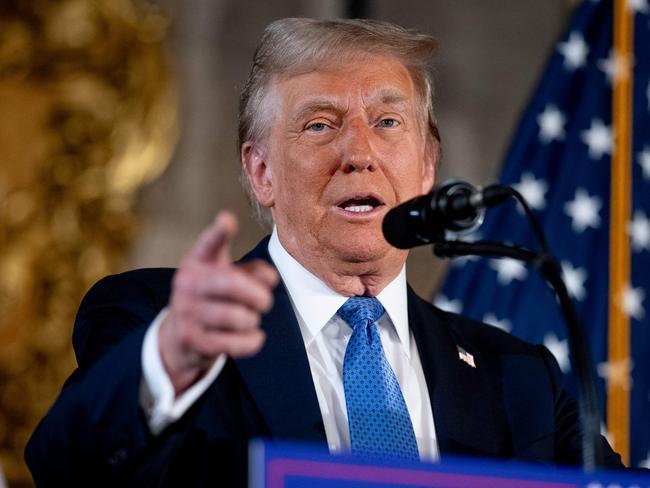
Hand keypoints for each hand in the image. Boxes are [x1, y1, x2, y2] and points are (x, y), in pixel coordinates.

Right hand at [158, 211, 278, 394]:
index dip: (219, 232)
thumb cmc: (212, 299)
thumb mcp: (228, 277)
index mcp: (198, 262)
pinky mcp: (192, 340)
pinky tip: (254, 336)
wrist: (179, 337)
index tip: (227, 219)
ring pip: (237, 317)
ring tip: (249, 319)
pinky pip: (235, 342)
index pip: (209, 244)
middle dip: (258, 295)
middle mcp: (188, 284)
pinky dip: (252, 341)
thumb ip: (252, 272)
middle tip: (266, 301)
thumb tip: (270, 278)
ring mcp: (187, 312)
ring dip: (253, 320)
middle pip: (232, 284)